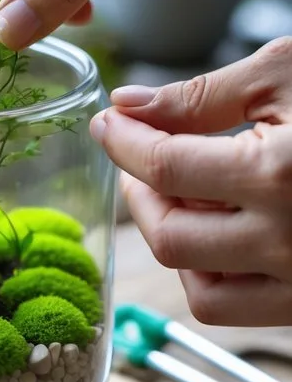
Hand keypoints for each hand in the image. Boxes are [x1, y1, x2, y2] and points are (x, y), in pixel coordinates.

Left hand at [90, 38, 291, 325]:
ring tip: (181, 198)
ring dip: (176, 244)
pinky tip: (225, 228)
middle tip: (140, 160)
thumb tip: (129, 105)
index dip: (122, 143)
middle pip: (169, 238)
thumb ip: (203, 95)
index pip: (163, 169)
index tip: (108, 124)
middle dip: (140, 196)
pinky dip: (215, 273)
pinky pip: (242, 307)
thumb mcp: (291, 74)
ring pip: (201, 289)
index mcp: (281, 175)